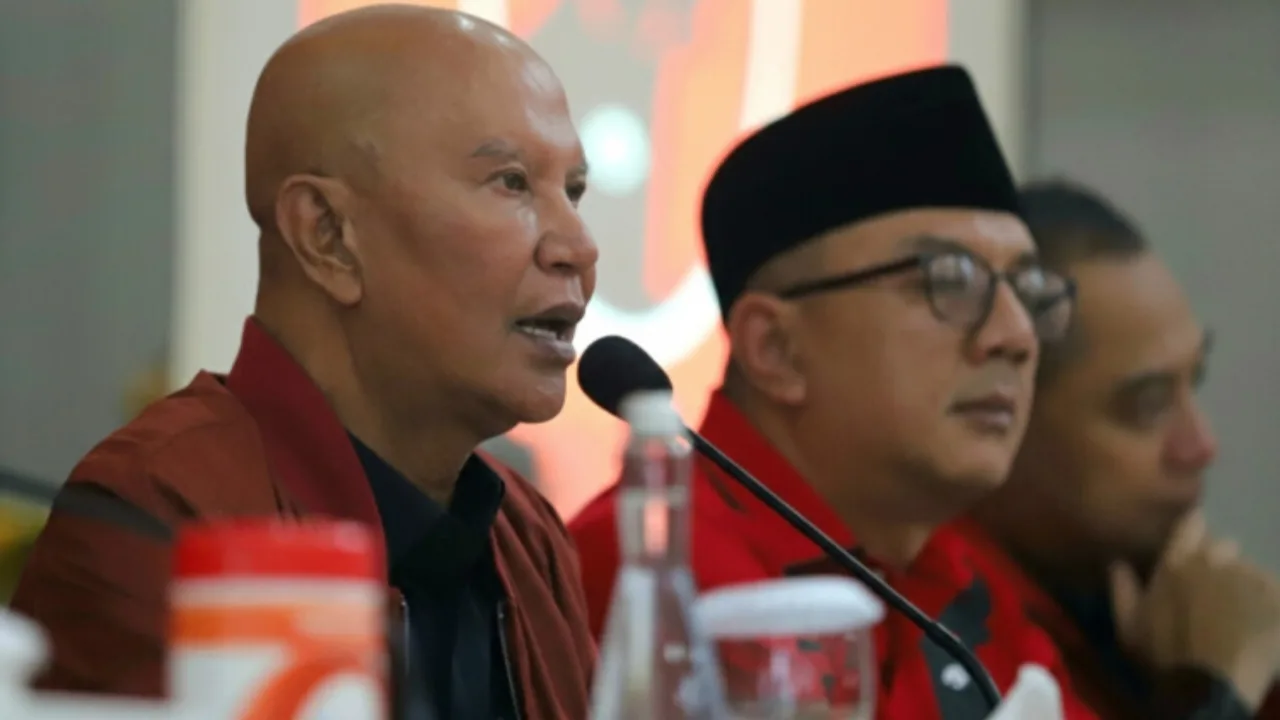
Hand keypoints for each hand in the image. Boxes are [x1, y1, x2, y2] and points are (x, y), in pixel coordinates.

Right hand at [1110, 511, 1279, 710]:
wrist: (1211, 686)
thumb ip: (1122, 590)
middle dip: (1221, 561)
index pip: (1191, 525)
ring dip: (1245, 586)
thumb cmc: (1165, 657)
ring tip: (1241, 613)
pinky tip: (1260, 624)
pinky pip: (1274, 592)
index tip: (1195, 538)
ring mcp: (1247, 577)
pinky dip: (1268, 604)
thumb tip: (1117, 563)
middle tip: (1216, 590)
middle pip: (1224, 546)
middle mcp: (1213, 561)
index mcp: (1175, 564)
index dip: (1195, 529)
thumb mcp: (1129, 628)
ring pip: (1250, 571)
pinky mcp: (1276, 596)